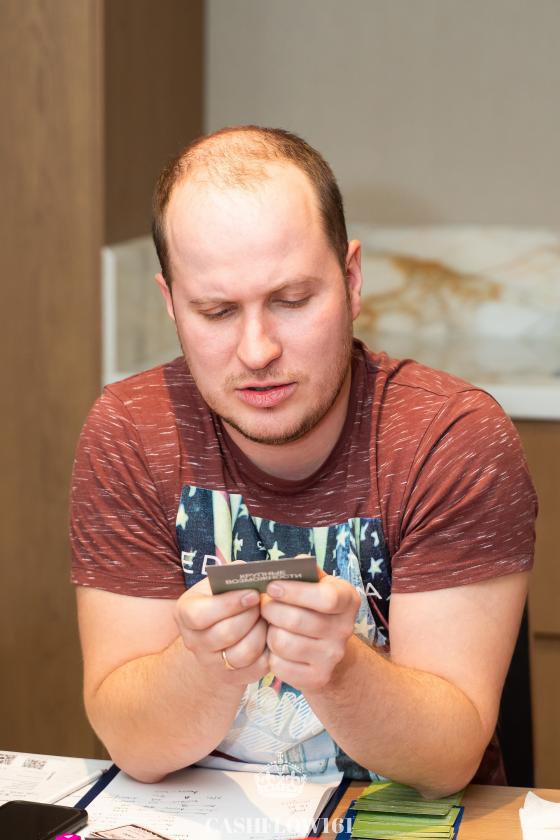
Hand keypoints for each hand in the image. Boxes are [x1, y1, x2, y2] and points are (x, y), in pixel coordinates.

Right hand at [174, 576, 268, 684]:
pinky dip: (269, 652)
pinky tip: (271, 636)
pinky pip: (256, 669)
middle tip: (265, 605)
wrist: (216, 634)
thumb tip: (252, 571)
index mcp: (185, 612)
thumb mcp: (219, 583)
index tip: (253, 593)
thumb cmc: (222, 599)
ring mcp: (210, 663)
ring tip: (268, 620)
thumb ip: (232, 574)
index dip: (229, 603)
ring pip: (242, 654)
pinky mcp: (231, 678)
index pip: (200, 614)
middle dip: (251, 617)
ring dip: (262, 634)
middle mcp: (193, 641)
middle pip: (225, 634)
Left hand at [260, 571, 360, 691]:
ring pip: (283, 642)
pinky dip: (270, 655)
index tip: (272, 586)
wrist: (328, 649)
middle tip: (263, 605)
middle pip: (296, 620)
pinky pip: (279, 665)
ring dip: (269, 632)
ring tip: (271, 625)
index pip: (325, 598)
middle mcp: (345, 629)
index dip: (294, 591)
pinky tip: (275, 646)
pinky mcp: (317, 678)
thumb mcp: (317, 584)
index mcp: (348, 600)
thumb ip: (304, 572)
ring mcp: (332, 657)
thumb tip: (287, 566)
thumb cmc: (315, 607)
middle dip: (270, 609)